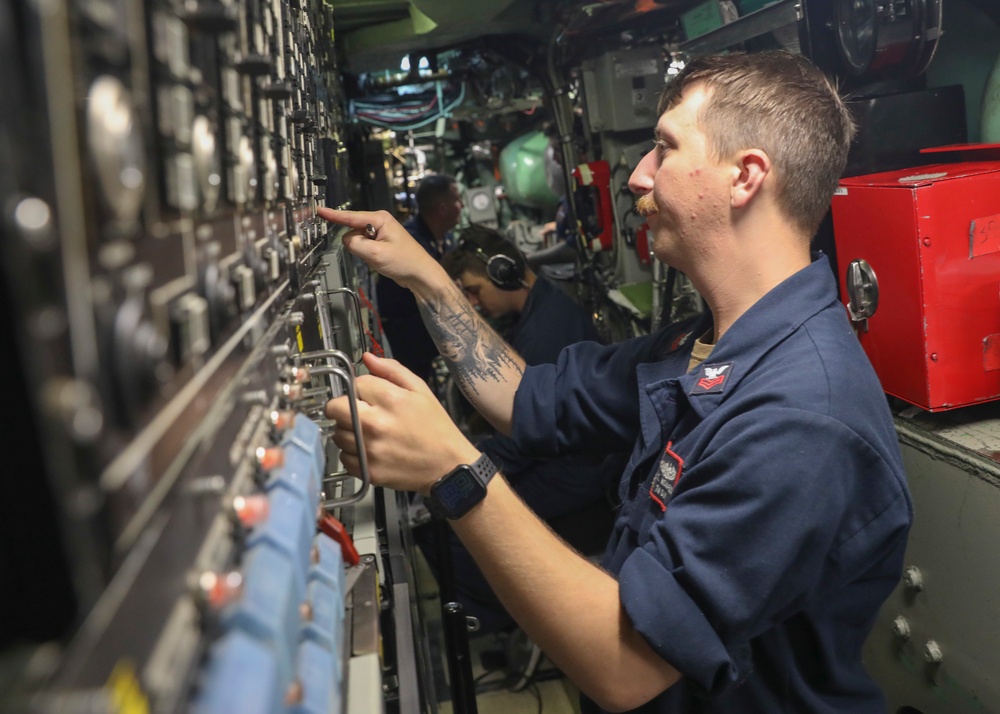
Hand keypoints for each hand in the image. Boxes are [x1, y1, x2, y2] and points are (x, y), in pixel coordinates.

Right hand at [316, 207, 441, 290]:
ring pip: (357, 241)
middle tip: (374, 255)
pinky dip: (367, 255)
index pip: (350, 217)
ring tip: (381, 258)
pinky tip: (380, 260)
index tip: (319, 210)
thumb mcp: (376, 254)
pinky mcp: (379, 242)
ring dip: (363, 252)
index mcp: (379, 219)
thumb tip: (346, 240)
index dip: (333, 215)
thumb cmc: (405, 262)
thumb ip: (355, 245)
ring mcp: (379, 232)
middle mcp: (379, 222)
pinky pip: (364, 247)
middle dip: (357, 244)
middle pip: (353, 230)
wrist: (421, 274)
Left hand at [324, 353, 480, 493]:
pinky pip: (344, 457)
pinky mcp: (367, 471)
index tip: (372, 397)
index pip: (355, 384)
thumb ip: (392, 370)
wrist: (447, 465)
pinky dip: (353, 453)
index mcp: (389, 400)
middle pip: (334, 408)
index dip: (362, 388)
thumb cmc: (435, 427)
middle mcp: (374, 424)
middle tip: (360, 413)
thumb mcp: (420, 390)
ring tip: (369, 433)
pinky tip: (370, 450)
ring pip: (337, 433)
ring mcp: (369, 450)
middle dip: (343, 407)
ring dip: (348, 431)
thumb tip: (367, 358)